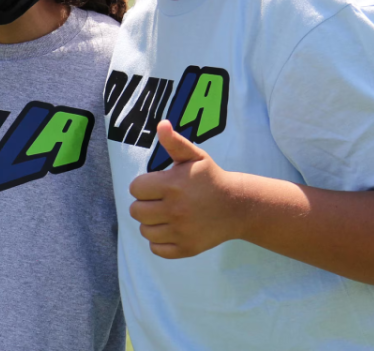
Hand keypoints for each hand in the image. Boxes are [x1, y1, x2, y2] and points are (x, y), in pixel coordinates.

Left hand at [128, 121, 248, 258]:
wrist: (238, 207)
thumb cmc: (211, 178)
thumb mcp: (195, 156)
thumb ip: (174, 142)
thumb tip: (162, 124)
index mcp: (172, 185)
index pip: (135, 188)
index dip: (144, 185)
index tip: (157, 184)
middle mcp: (175, 210)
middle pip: (135, 211)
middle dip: (144, 204)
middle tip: (160, 200)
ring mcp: (182, 231)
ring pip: (145, 231)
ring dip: (151, 223)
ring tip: (165, 215)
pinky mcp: (187, 248)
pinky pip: (157, 249)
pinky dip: (159, 242)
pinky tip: (171, 229)